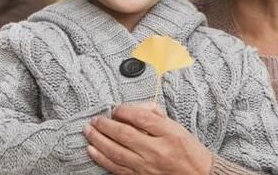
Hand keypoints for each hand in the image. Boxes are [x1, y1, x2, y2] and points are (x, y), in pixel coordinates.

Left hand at [83, 104, 212, 174]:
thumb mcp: (176, 127)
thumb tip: (132, 108)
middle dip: (105, 125)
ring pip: (116, 152)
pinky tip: (92, 150)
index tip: (116, 108)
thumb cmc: (188, 151)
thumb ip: (155, 114)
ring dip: (98, 140)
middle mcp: (157, 150)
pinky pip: (116, 168)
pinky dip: (102, 159)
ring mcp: (147, 166)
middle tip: (95, 119)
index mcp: (168, 134)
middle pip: (124, 134)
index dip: (124, 110)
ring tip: (88, 131)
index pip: (141, 118)